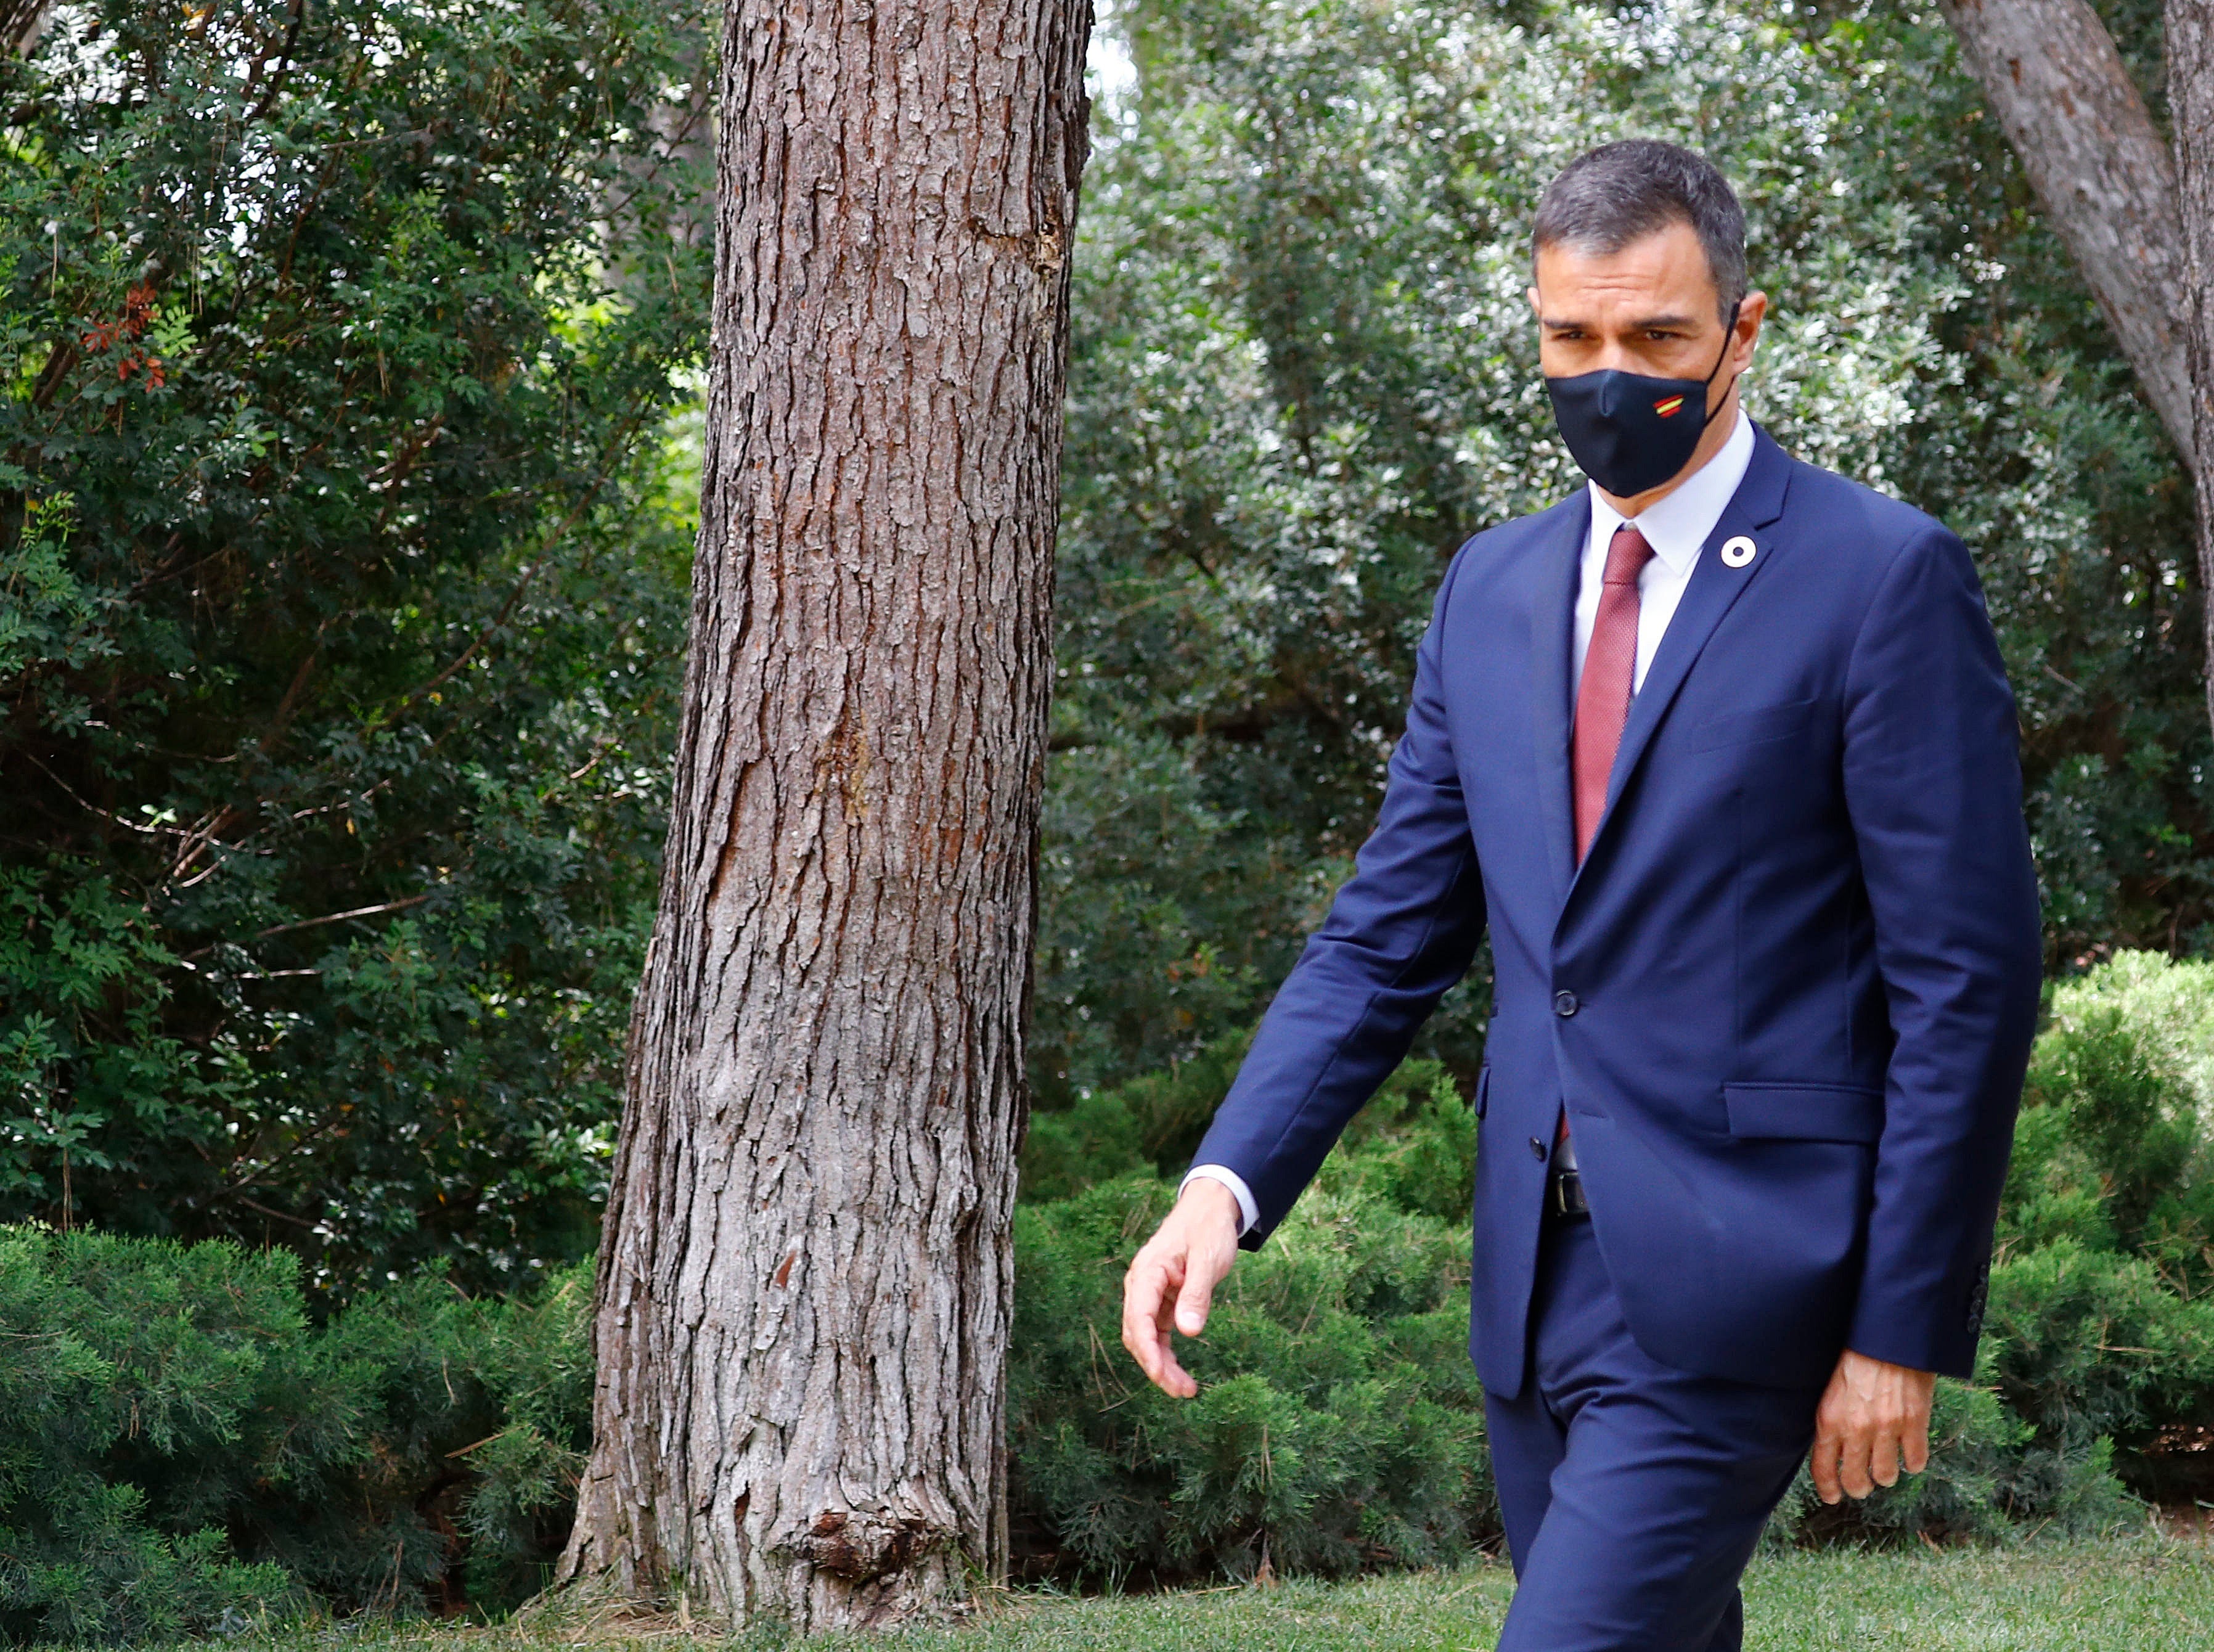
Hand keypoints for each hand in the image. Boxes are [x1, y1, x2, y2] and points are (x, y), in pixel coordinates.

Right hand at [1120, 1179, 1242, 1397]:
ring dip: (1161, 1364)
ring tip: (1186, 1389)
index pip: (1139, 1317)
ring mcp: (1151, 1294)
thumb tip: (1189, 1332)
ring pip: (1146, 1337)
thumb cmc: (1208, 1228)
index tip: (1161, 1376)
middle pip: (1138, 1333)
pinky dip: (1166, 1352)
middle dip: (1156, 1365)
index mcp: (1147, 1272)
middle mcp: (1142, 1285)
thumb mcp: (1208, 1259)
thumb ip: (1198, 1294)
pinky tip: (1180, 1371)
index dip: (1147, 1350)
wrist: (1210, 1208)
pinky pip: (1158, 1332)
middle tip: (1183, 1391)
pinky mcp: (1162, 1300)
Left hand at [1810, 1348, 1934, 1502]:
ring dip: (1886, 1476)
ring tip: (1885, 1469)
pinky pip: (1916, 1461)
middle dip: (1858, 1487)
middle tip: (1862, 1486)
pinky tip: (1910, 1457)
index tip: (1832, 1497)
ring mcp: (1887, 1428)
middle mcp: (1856, 1429)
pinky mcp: (1914, 1423)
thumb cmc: (1854, 1359)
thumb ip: (1831, 1421)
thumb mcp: (1829, 1390)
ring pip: (1886, 1476)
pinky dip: (1913, 1463)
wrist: (1886, 1337)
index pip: (1823, 1468)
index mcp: (1829, 1420)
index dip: (1828, 1488)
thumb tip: (1832, 1450)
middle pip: (1856, 1480)